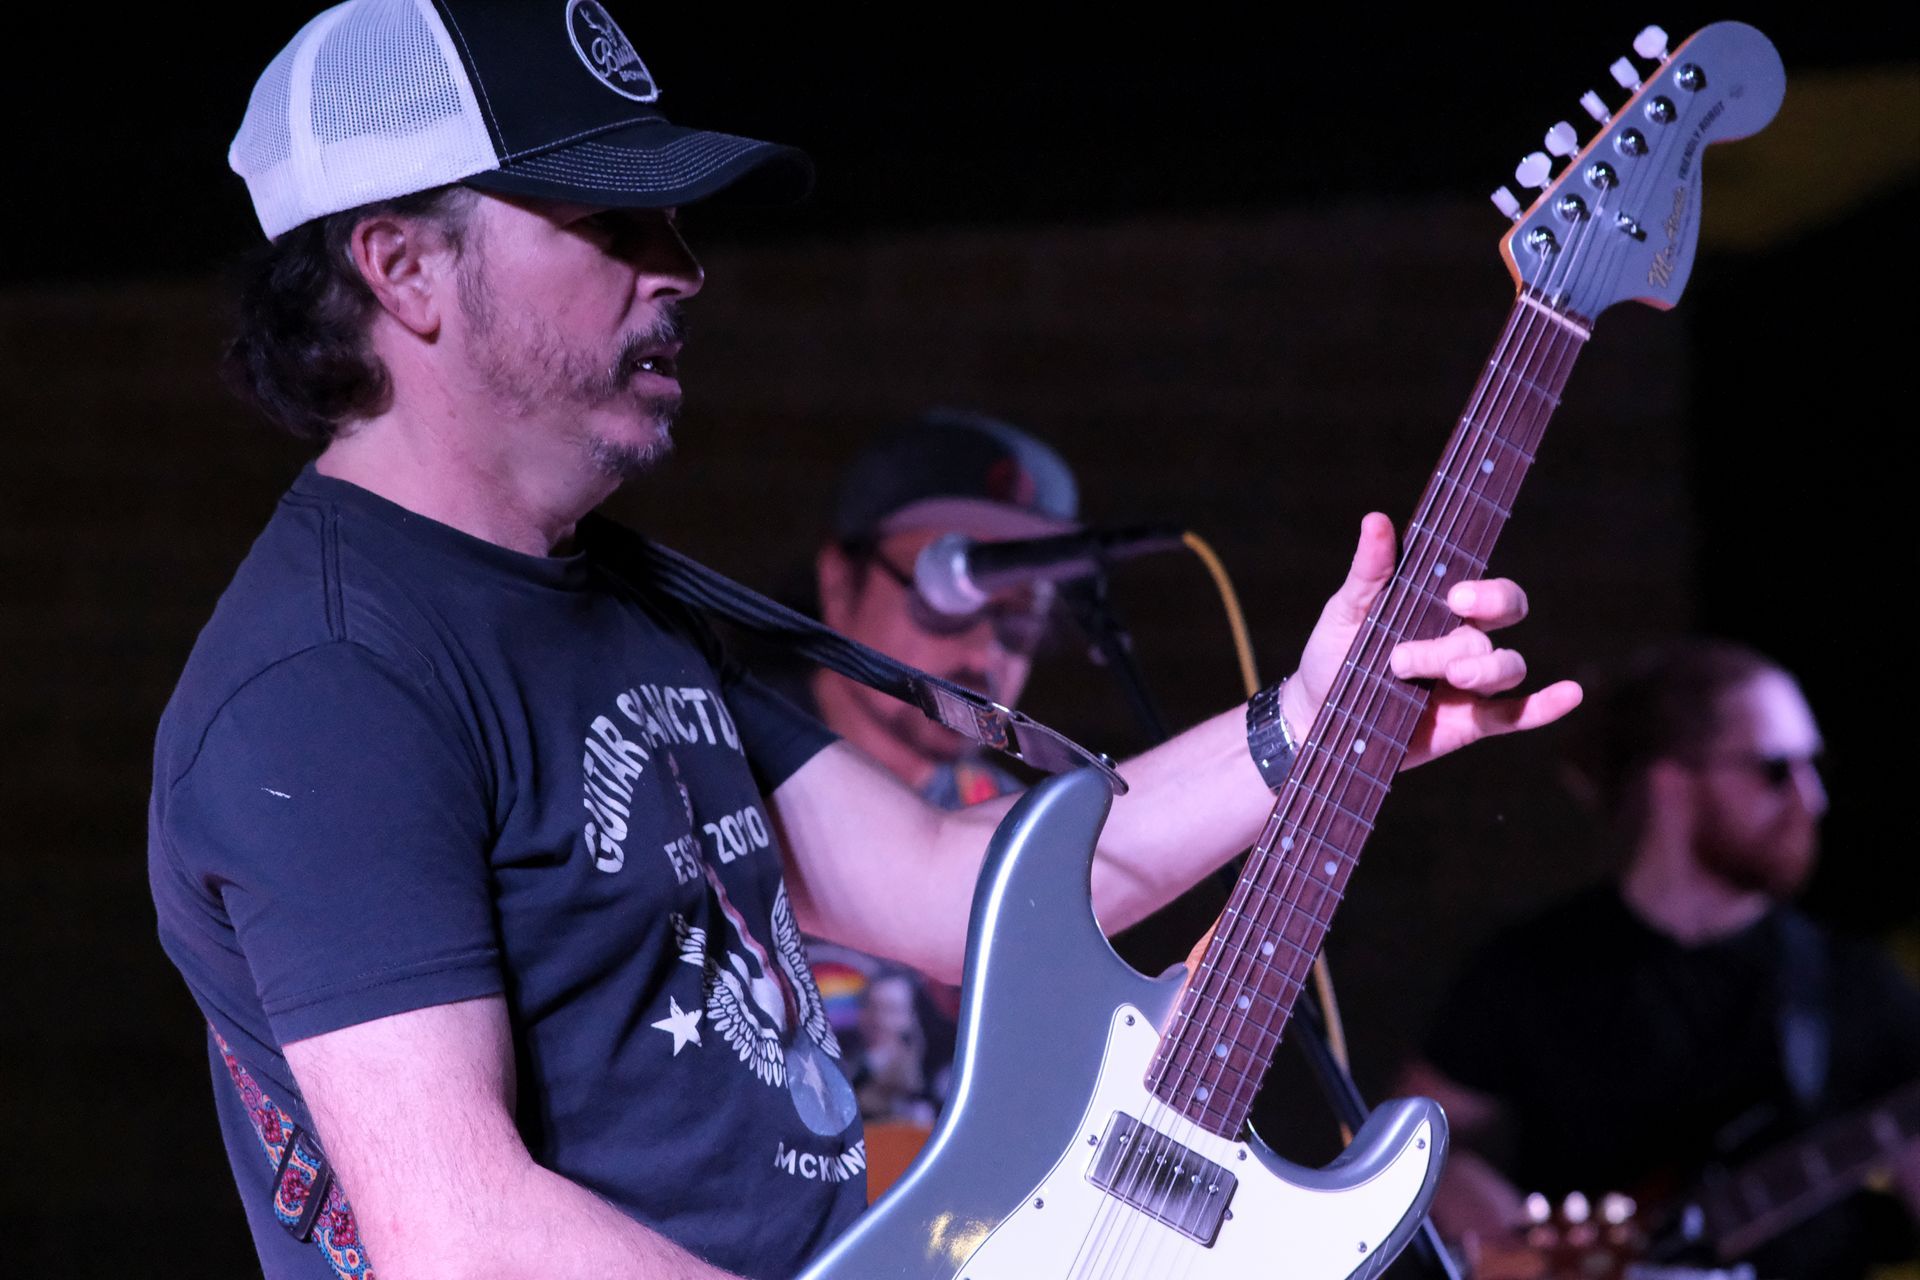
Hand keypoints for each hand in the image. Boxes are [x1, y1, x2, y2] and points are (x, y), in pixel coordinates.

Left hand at [1281, 513, 1581, 768]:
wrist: (1318, 717)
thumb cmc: (1334, 655)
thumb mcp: (1346, 611)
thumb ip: (1369, 572)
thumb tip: (1377, 519)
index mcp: (1441, 609)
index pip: (1488, 592)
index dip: (1486, 594)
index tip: (1455, 597)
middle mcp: (1463, 641)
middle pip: (1503, 627)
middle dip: (1472, 635)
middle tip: (1415, 654)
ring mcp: (1469, 684)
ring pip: (1506, 669)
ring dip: (1480, 671)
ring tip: (1441, 678)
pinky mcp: (1468, 724)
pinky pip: (1517, 714)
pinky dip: (1546, 706)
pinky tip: (1570, 694)